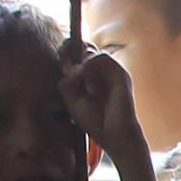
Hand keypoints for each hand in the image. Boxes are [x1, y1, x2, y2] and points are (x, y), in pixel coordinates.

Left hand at [58, 40, 144, 156]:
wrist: (114, 137)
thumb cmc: (95, 121)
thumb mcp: (71, 99)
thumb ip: (66, 80)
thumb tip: (72, 67)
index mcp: (92, 74)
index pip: (78, 50)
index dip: (66, 51)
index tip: (61, 65)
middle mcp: (102, 69)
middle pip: (84, 44)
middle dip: (70, 54)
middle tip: (67, 71)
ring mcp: (112, 70)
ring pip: (90, 51)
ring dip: (81, 69)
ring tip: (85, 89)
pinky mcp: (120, 73)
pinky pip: (100, 58)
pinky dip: (90, 71)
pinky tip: (92, 90)